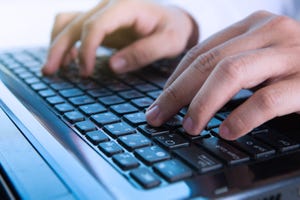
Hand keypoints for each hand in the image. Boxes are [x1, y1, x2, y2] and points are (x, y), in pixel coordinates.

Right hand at [42, 0, 197, 75]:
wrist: (173, 21)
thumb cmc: (173, 30)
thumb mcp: (169, 42)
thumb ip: (144, 52)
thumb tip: (113, 66)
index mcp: (126, 5)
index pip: (96, 24)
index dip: (86, 48)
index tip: (86, 72)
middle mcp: (110, 5)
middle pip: (76, 23)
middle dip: (60, 47)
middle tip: (50, 71)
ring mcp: (103, 12)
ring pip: (69, 22)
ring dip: (57, 43)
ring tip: (53, 68)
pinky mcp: (101, 22)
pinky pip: (75, 27)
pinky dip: (66, 41)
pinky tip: (68, 60)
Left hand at [146, 11, 299, 139]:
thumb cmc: (296, 67)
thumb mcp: (259, 58)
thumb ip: (230, 65)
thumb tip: (187, 93)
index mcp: (252, 26)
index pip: (200, 52)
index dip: (174, 80)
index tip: (158, 103)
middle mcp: (270, 32)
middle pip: (208, 63)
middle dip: (177, 93)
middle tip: (158, 117)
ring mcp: (291, 53)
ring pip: (231, 74)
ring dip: (202, 104)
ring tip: (189, 128)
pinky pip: (268, 100)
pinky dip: (243, 118)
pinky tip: (228, 133)